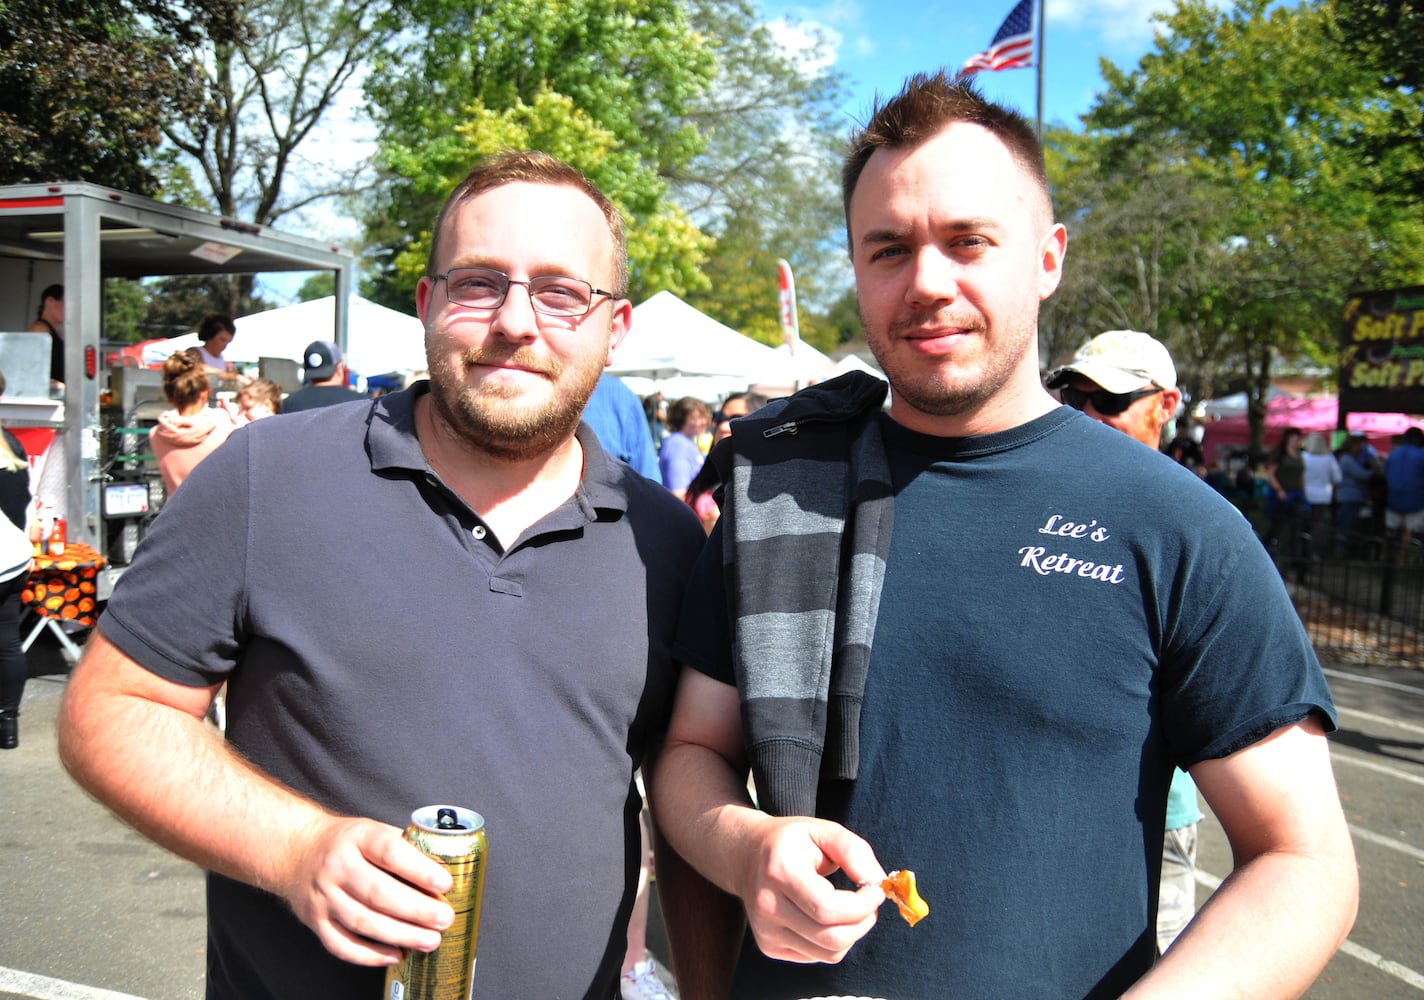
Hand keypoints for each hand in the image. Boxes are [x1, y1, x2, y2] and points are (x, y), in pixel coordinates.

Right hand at [279, 815, 455, 965]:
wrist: (297, 851)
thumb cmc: (346, 843)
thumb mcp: (372, 830)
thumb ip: (403, 847)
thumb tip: (442, 871)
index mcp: (357, 837)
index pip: (390, 852)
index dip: (419, 870)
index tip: (445, 883)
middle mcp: (337, 866)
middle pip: (378, 892)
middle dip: (417, 910)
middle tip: (444, 919)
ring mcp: (323, 896)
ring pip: (363, 922)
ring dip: (400, 935)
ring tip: (429, 941)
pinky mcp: (315, 921)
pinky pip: (343, 945)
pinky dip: (371, 955)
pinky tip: (396, 954)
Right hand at [733, 815, 886, 963]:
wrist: (746, 856)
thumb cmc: (791, 842)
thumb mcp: (823, 831)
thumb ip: (854, 851)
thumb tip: (878, 882)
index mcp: (779, 871)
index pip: (827, 907)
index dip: (862, 905)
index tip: (876, 890)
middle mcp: (767, 905)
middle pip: (831, 937)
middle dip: (863, 922)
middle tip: (871, 903)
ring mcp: (766, 931)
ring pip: (828, 953)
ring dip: (852, 934)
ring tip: (852, 909)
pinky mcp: (769, 947)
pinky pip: (817, 957)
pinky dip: (834, 942)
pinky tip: (827, 918)